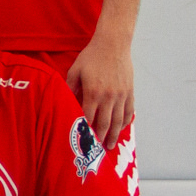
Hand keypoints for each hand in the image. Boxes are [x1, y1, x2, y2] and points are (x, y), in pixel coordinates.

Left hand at [67, 30, 133, 150]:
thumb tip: (66, 103)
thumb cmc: (91, 57)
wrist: (113, 44)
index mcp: (93, 92)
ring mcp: (121, 95)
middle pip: (104, 123)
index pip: (88, 117)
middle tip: (96, 150)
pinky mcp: (130, 91)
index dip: (84, 130)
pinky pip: (129, 111)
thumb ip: (70, 88)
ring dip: (114, 134)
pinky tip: (121, 128)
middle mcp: (109, 97)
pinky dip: (125, 121)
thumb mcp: (75, 71)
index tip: (80, 141)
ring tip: (110, 146)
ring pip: (118, 120)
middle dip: (99, 138)